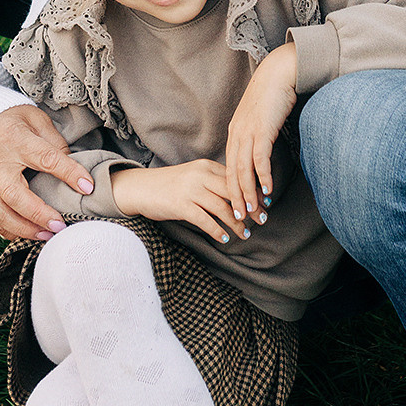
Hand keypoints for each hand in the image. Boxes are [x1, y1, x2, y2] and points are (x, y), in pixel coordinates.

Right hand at [0, 104, 95, 243]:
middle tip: (60, 225)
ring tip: (47, 235)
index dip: (68, 173)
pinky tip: (29, 233)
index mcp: (16, 140)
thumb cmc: (14, 123)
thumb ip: (55, 143)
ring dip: (23, 228)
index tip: (87, 187)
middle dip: (37, 214)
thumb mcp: (37, 120)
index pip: (46, 158)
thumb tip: (73, 169)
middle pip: (13, 194)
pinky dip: (10, 231)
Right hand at [112, 158, 249, 245]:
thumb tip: (238, 197)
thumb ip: (213, 182)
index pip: (236, 180)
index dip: (252, 194)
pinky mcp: (181, 205)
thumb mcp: (193, 176)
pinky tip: (224, 238)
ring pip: (222, 208)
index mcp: (206, 166)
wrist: (141, 188)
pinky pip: (205, 220)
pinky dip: (217, 230)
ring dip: (236, 223)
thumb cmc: (169, 185)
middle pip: (233, 192)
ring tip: (245, 234)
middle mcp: (200, 176)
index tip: (264, 205)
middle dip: (251, 208)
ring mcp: (190, 190)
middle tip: (262, 221)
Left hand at [224, 43, 296, 221]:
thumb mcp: (261, 118)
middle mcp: (238, 134)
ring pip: (243, 169)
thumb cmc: (273, 95)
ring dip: (248, 192)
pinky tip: (267, 190)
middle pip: (232, 172)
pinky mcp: (262, 129)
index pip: (229, 167)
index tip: (236, 206)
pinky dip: (262, 176)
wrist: (279, 72)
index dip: (232, 189)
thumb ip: (258, 135)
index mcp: (235, 132)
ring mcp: (248, 132)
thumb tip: (262, 152)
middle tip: (240, 218)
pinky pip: (260, 158)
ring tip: (253, 210)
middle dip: (236, 198)